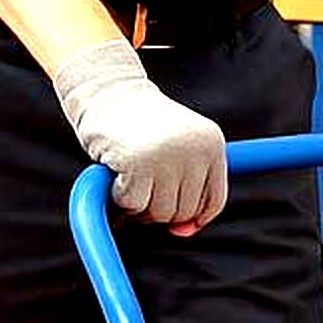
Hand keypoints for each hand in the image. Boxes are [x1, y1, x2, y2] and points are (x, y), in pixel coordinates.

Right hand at [53, 40, 226, 232]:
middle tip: (144, 187)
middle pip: (185, 211)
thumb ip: (188, 187)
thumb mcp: (179, 147)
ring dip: (141, 205)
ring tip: (132, 178)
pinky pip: (133, 204)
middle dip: (161, 208)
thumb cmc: (141, 125)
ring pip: (161, 213)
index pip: (214, 201)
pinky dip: (120, 197)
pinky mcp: (138, 163)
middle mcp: (195, 150)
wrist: (108, 90)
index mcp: (212, 144)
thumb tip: (185, 232)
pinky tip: (117, 173)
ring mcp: (167, 156)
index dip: (195, 216)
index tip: (179, 220)